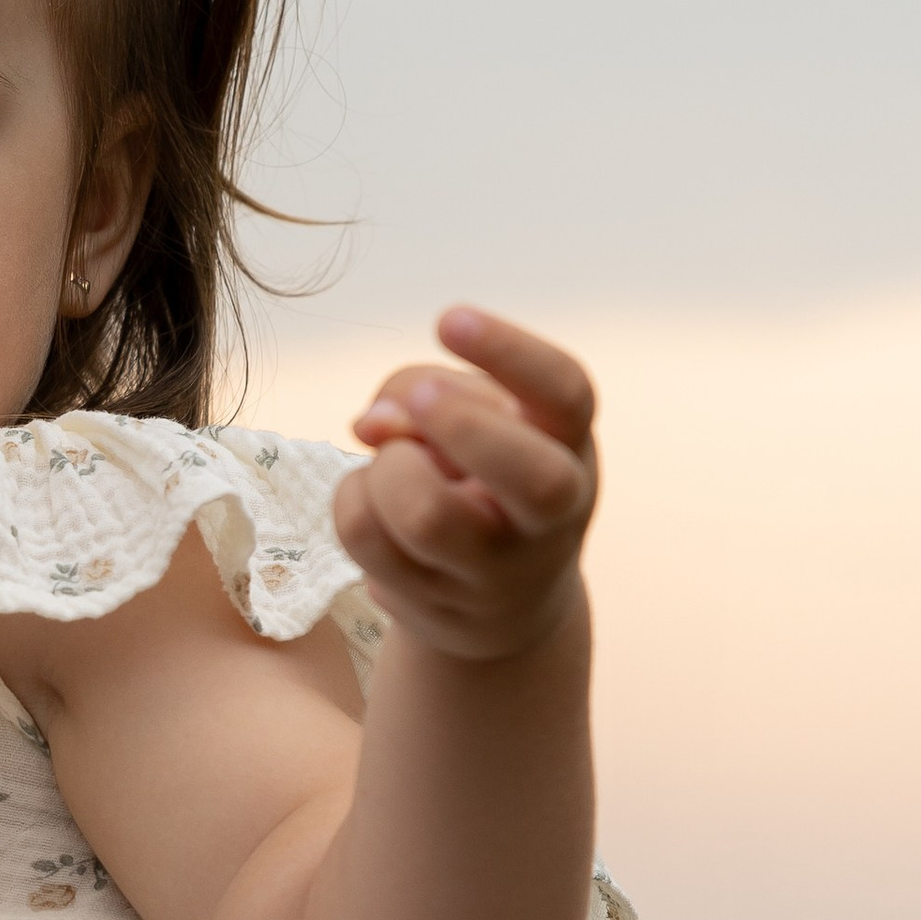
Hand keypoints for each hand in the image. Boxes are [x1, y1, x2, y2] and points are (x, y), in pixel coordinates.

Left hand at [335, 307, 598, 662]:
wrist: (499, 600)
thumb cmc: (482, 472)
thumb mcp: (472, 413)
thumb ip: (421, 387)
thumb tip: (372, 424)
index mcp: (570, 442)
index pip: (565, 393)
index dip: (508, 352)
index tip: (447, 318)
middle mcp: (552, 513)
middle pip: (530, 475)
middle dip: (459, 425)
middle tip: (421, 399)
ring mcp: (495, 570)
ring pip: (424, 512)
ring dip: (387, 467)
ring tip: (393, 462)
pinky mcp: (432, 601)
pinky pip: (365, 535)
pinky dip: (350, 498)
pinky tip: (371, 499)